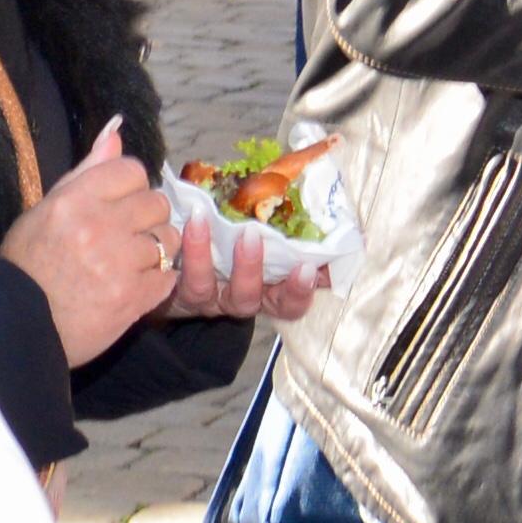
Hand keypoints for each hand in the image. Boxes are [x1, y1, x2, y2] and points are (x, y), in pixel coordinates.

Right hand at [0, 121, 176, 363]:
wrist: (20, 325)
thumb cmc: (31, 263)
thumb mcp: (45, 210)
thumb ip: (87, 171)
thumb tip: (118, 130)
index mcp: (73, 201)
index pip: (133, 171)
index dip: (130, 187)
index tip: (118, 204)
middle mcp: (98, 227)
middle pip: (157, 203)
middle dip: (146, 218)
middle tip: (124, 236)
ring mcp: (118, 263)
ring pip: (169, 239)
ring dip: (155, 251)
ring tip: (127, 262)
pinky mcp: (134, 297)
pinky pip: (170, 276)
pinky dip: (156, 282)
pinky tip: (131, 285)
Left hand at [155, 211, 326, 322]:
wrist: (179, 265)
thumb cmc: (240, 249)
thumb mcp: (272, 248)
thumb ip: (302, 243)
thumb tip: (350, 233)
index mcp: (266, 293)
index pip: (289, 304)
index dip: (298, 291)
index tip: (307, 267)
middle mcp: (235, 299)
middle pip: (247, 298)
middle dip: (251, 270)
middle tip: (252, 236)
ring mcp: (202, 296)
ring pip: (202, 286)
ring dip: (202, 253)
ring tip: (202, 218)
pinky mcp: (171, 287)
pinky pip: (172, 272)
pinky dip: (179, 245)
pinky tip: (184, 219)